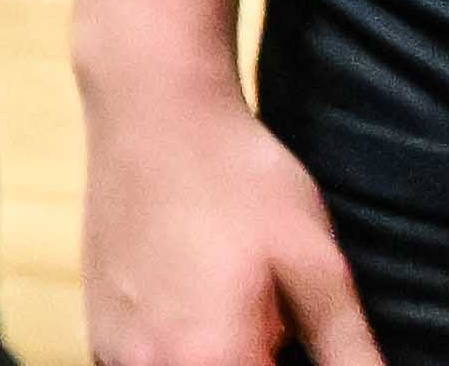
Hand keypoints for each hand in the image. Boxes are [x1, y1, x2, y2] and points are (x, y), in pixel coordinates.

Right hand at [87, 80, 381, 364]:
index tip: (297, 332)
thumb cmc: (241, 179)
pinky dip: (180, 354)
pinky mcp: (97, 332)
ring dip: (221, 358)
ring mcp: (112, 353)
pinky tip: (199, 306)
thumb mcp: (317, 265)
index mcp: (211, 361)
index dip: (292, 363)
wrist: (152, 108)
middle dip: (257, 360)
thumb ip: (350, 352)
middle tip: (276, 319)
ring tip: (237, 305)